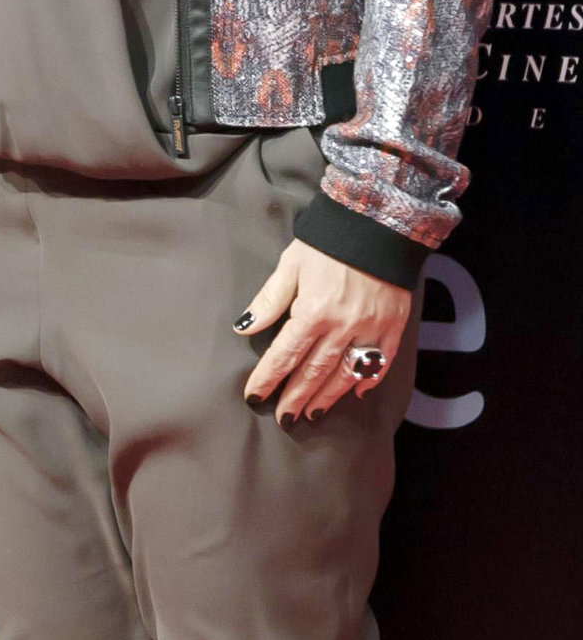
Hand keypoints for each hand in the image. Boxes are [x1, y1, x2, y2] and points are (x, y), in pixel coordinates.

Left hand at [236, 239, 411, 422]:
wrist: (379, 221)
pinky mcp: (394, 327)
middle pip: (314, 372)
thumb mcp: (291, 264)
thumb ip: (270, 299)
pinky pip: (380, 363)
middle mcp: (342, 326)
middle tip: (283, 418)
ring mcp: (371, 329)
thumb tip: (245, 328)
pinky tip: (356, 394)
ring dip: (327, 397)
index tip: (254, 397)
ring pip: (345, 374)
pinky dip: (368, 380)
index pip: (284, 355)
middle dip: (295, 398)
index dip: (267, 379)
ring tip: (312, 413)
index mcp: (313, 311)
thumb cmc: (329, 241)